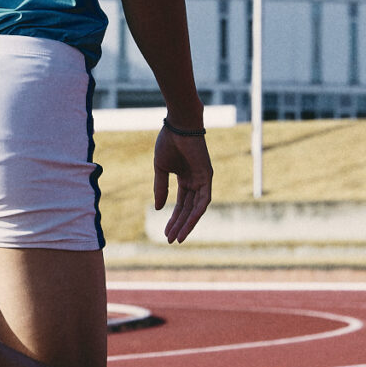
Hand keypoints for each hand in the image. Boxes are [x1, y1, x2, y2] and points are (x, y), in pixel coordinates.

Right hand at [152, 128, 213, 243]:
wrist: (179, 126)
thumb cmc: (169, 142)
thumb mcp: (161, 169)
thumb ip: (160, 188)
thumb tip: (158, 208)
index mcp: (185, 178)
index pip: (181, 204)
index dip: (173, 219)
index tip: (165, 233)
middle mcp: (195, 181)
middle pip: (188, 209)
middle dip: (179, 225)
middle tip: (170, 240)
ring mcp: (202, 180)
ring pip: (196, 208)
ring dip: (187, 224)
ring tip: (178, 238)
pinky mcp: (207, 177)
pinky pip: (203, 200)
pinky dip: (196, 213)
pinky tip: (188, 225)